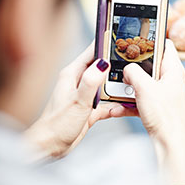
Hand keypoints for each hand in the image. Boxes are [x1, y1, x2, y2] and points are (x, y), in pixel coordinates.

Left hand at [24, 42, 134, 159]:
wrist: (50, 146)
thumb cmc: (56, 125)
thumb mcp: (77, 101)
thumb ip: (90, 82)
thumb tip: (102, 64)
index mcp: (72, 75)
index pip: (91, 53)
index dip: (106, 44)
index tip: (121, 38)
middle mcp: (78, 82)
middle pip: (102, 67)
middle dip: (117, 65)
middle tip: (134, 63)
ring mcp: (84, 95)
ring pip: (106, 85)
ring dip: (118, 87)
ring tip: (132, 85)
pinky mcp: (89, 109)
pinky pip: (107, 103)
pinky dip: (116, 104)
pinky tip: (124, 106)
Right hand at [122, 40, 184, 149]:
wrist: (171, 145)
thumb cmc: (165, 116)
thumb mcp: (145, 88)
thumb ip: (133, 72)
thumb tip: (127, 68)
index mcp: (174, 70)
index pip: (165, 45)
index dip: (151, 39)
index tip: (135, 37)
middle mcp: (171, 80)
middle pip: (149, 65)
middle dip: (133, 67)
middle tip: (120, 66)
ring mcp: (164, 95)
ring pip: (142, 83)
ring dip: (128, 87)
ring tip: (116, 90)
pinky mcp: (157, 108)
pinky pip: (140, 99)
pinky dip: (129, 102)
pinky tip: (117, 108)